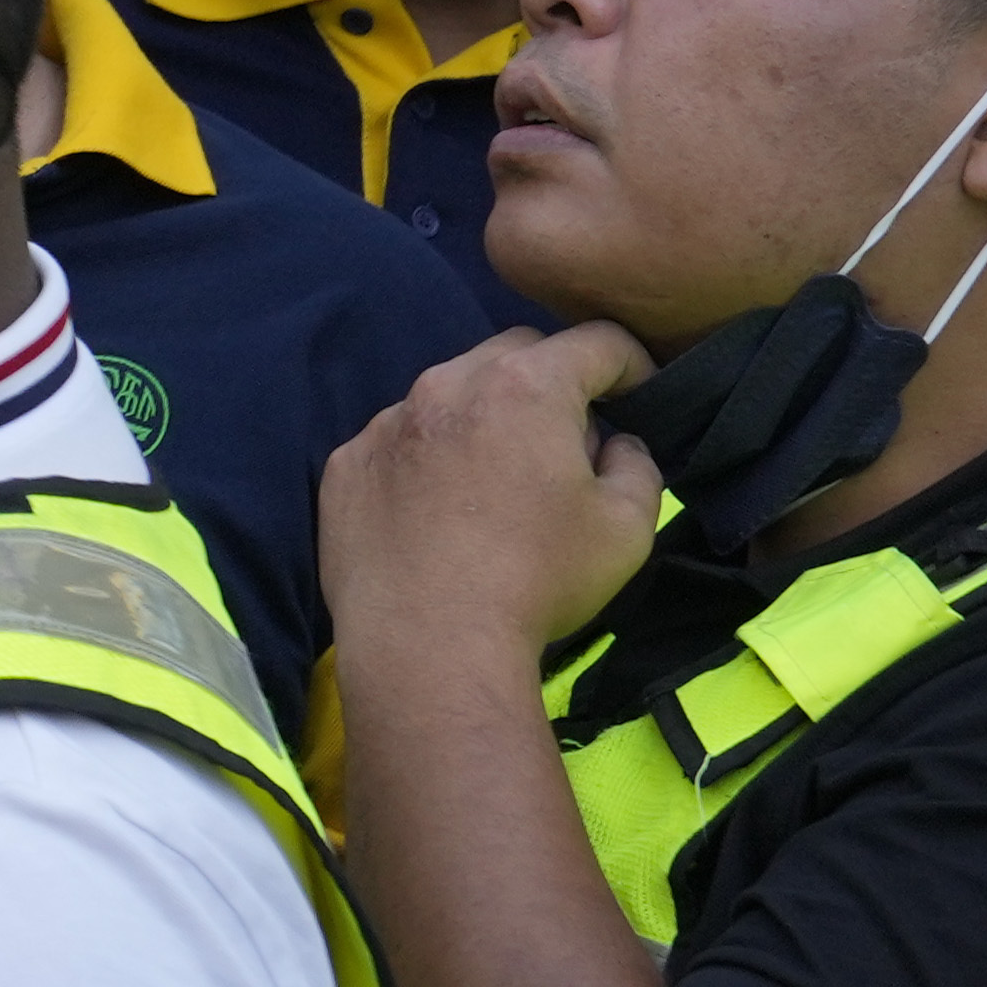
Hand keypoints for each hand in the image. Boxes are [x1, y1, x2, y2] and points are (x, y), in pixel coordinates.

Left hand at [322, 316, 669, 670]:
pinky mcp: (345, 465)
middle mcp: (446, 385)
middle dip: (555, 380)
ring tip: (501, 478)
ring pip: (450, 393)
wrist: (428, 644)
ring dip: (485, 417)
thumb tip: (614, 442)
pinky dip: (429, 456)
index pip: (596, 342)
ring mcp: (385, 423)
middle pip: (515, 354)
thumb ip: (635, 463)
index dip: (633, 365)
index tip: (641, 398)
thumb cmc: (539, 580)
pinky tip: (440, 509)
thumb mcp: (627, 525)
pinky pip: (400, 440)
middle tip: (571, 439)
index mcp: (523, 387)